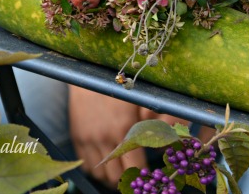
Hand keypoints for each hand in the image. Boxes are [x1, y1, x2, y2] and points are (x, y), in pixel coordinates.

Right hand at [67, 85, 184, 187]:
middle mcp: (104, 138)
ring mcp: (88, 139)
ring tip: (121, 169)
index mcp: (124, 129)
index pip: (135, 167)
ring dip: (111, 176)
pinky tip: (106, 161)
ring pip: (99, 174)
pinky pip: (86, 165)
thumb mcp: (145, 97)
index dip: (144, 175)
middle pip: (116, 176)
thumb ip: (161, 120)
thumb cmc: (122, 82)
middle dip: (127, 178)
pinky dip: (96, 168)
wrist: (89, 70)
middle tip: (136, 174)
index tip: (149, 175)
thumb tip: (171, 142)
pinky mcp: (77, 137)